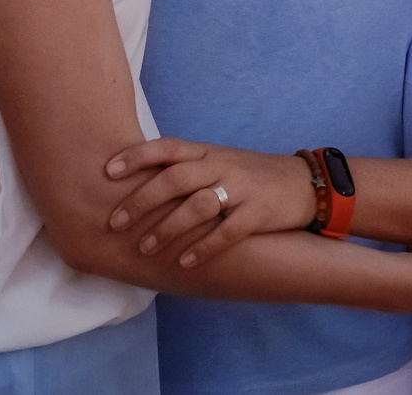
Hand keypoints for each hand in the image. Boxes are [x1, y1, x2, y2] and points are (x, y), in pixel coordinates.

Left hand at [101, 138, 315, 267]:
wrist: (304, 183)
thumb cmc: (251, 176)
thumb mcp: (219, 163)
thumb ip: (186, 169)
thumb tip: (138, 183)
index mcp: (207, 153)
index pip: (167, 147)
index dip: (136, 156)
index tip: (107, 171)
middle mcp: (221, 166)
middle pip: (175, 178)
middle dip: (141, 200)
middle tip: (115, 222)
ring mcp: (242, 188)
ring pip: (198, 205)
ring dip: (168, 228)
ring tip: (145, 248)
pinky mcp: (260, 213)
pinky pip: (228, 231)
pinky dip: (205, 248)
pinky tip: (186, 263)